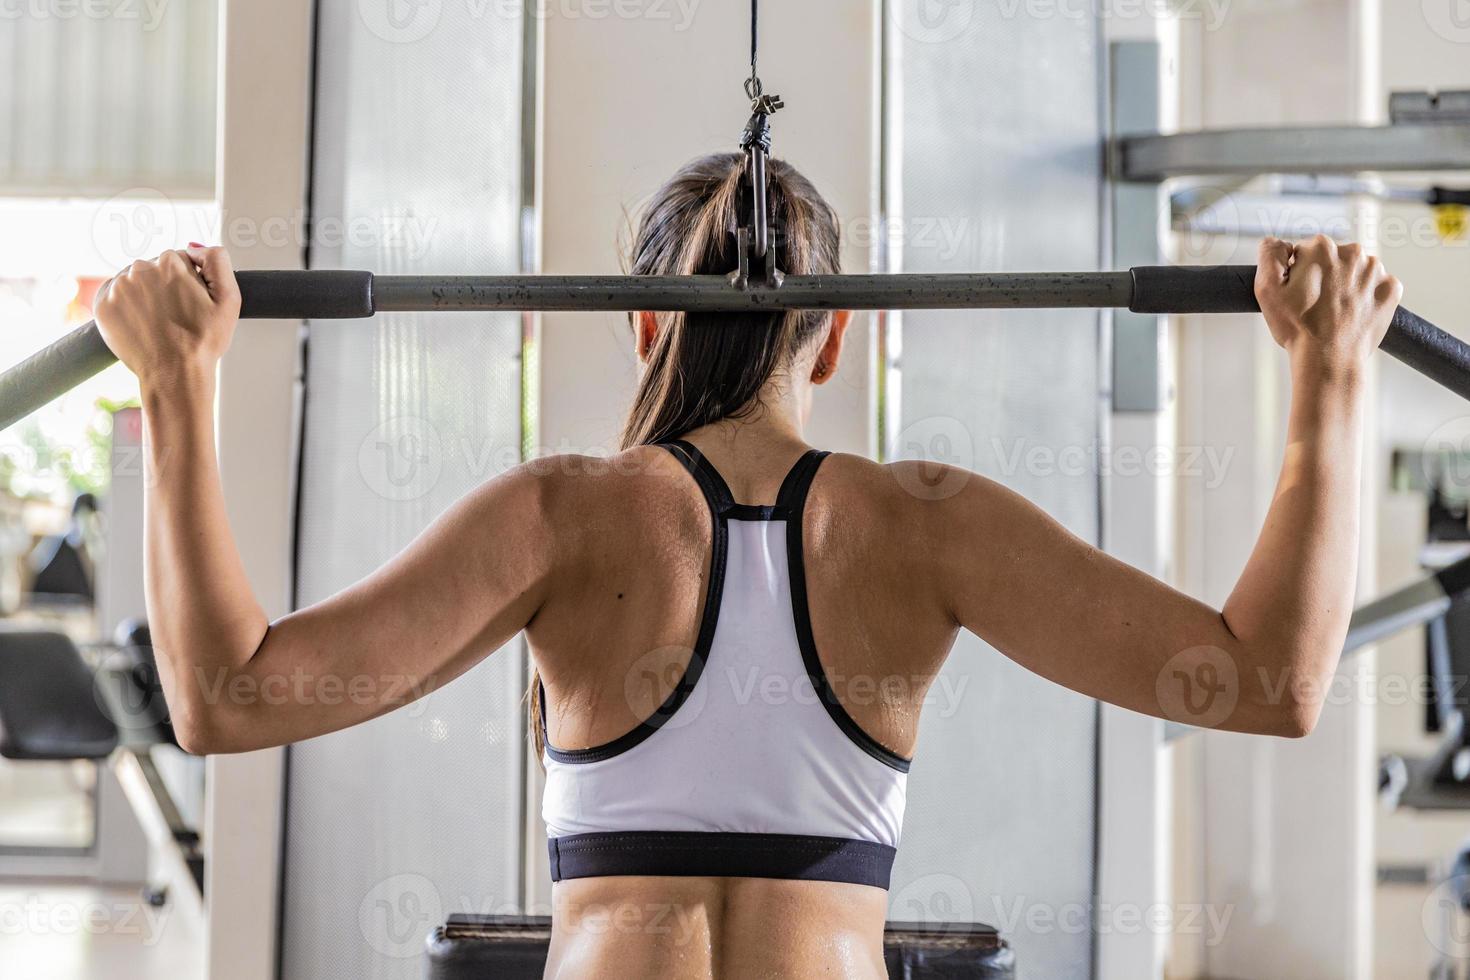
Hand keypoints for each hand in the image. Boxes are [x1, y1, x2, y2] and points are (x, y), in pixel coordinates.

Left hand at [94, 246, 240, 386]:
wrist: (174, 374)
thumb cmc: (203, 341)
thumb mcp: (229, 298)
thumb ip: (217, 260)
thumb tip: (193, 245)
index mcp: (170, 263)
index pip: (179, 260)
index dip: (189, 282)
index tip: (192, 304)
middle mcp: (139, 269)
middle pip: (154, 269)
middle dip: (165, 287)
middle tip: (176, 316)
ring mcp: (118, 288)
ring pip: (134, 282)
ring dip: (144, 296)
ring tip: (158, 322)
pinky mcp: (102, 306)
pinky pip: (114, 297)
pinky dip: (125, 307)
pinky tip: (140, 323)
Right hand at [1254, 235, 1401, 375]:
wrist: (1330, 359)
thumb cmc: (1297, 327)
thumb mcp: (1266, 288)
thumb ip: (1269, 254)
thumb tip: (1276, 241)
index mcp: (1321, 247)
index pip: (1305, 251)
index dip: (1297, 273)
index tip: (1298, 294)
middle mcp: (1353, 251)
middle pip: (1332, 259)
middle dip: (1324, 276)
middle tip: (1314, 305)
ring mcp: (1376, 270)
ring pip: (1355, 271)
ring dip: (1345, 285)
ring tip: (1334, 311)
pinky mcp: (1391, 288)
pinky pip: (1376, 286)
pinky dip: (1366, 297)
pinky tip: (1353, 313)